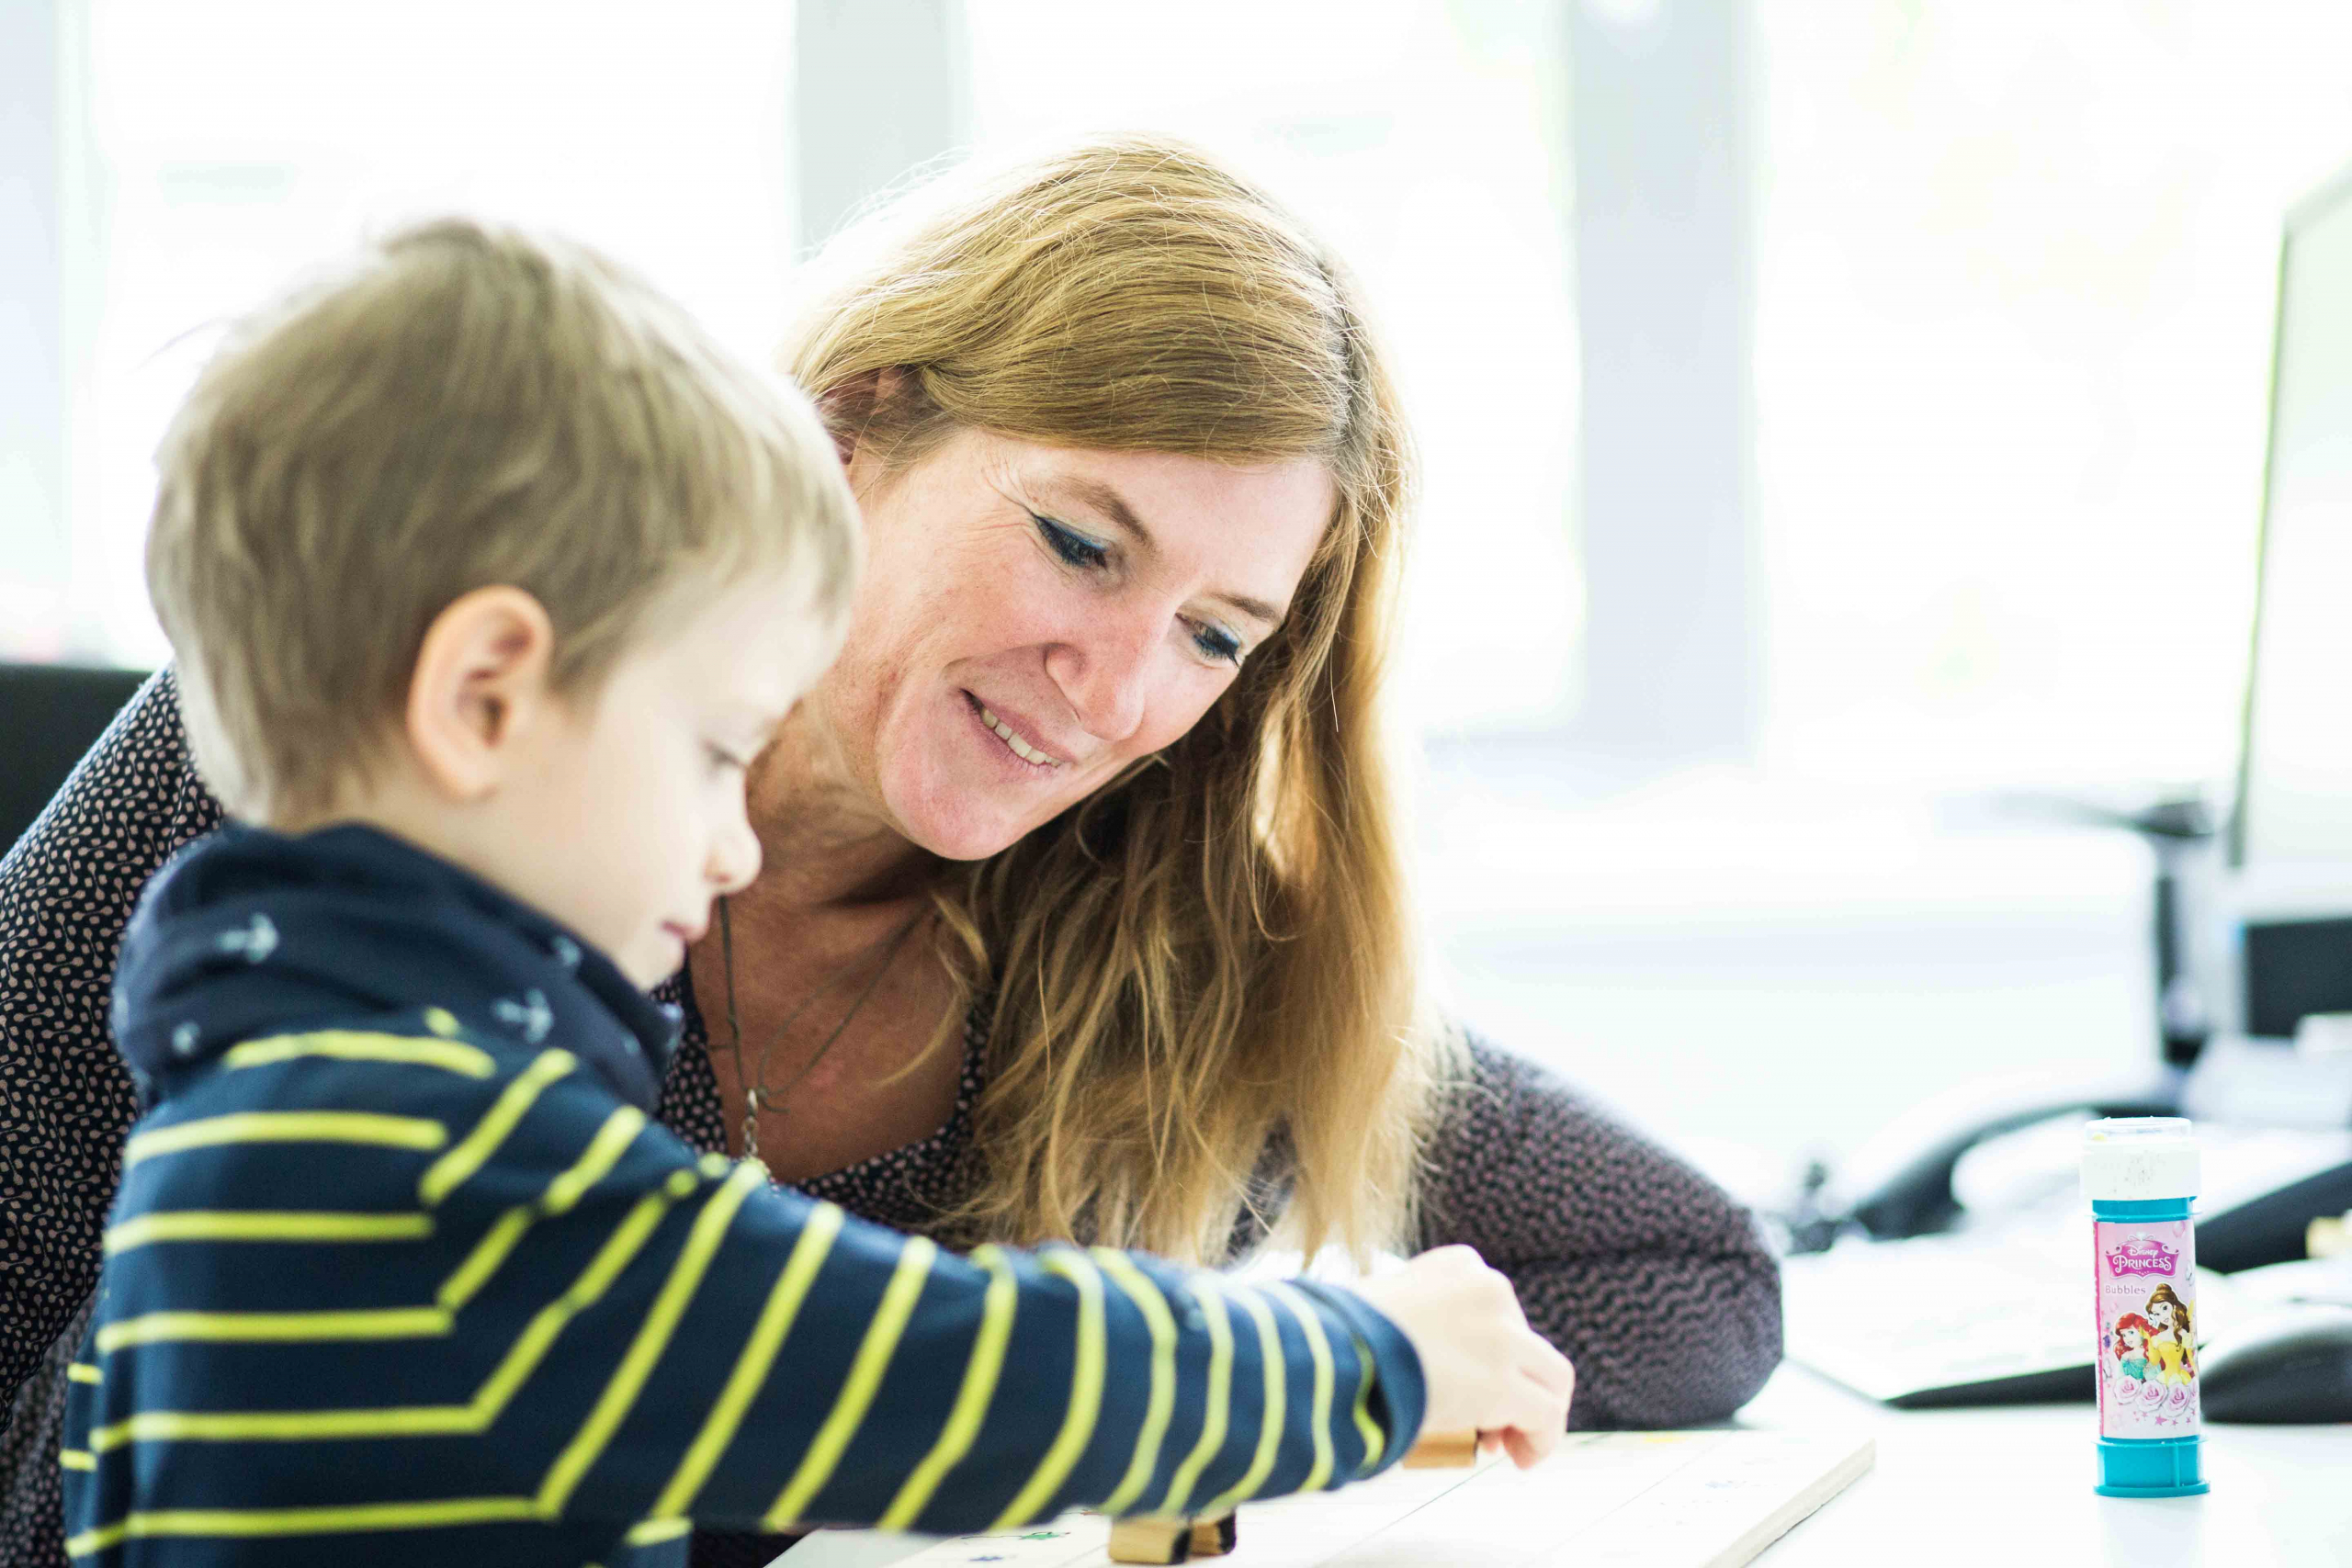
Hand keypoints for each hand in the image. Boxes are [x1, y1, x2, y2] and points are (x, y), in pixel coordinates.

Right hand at [1344, 1244, 1573, 1468]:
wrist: (1333, 1350)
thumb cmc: (1337, 1333)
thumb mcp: (1381, 1303)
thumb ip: (1409, 1318)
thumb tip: (1407, 1356)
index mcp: (1459, 1265)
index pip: (1499, 1312)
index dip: (1496, 1355)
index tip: (1474, 1389)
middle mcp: (1490, 1288)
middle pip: (1526, 1345)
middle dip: (1516, 1388)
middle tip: (1490, 1430)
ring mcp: (1502, 1335)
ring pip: (1552, 1377)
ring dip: (1539, 1415)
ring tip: (1514, 1448)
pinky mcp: (1504, 1381)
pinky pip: (1546, 1414)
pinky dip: (1541, 1440)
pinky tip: (1521, 1459)